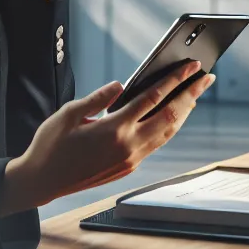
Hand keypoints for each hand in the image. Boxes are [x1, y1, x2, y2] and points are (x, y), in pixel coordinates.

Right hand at [0, 60, 212, 214]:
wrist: (42, 182)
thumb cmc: (51, 146)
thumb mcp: (68, 114)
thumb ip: (97, 98)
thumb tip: (121, 86)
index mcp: (113, 128)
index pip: (153, 98)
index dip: (175, 80)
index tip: (191, 67)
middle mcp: (128, 146)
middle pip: (170, 115)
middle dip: (191, 94)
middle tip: (206, 77)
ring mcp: (130, 159)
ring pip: (167, 133)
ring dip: (184, 112)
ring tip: (195, 94)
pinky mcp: (128, 168)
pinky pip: (156, 144)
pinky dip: (169, 128)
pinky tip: (172, 117)